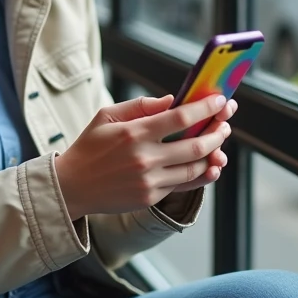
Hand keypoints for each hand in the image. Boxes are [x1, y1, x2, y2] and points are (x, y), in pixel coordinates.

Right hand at [53, 94, 236, 220]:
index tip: (221, 100)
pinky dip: (202, 176)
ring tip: (220, 142)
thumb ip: (140, 105)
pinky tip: (212, 166)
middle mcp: (144, 158)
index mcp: (134, 133)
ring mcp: (149, 181)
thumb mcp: (107, 116)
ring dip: (213, 154)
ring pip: (194, 168)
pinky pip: (184, 185)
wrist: (72, 186)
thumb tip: (173, 100)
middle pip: (195, 145)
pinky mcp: (150, 198)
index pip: (180, 118)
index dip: (205, 108)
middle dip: (217, 131)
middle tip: (226, 122)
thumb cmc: (90, 146)